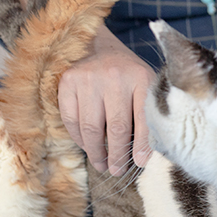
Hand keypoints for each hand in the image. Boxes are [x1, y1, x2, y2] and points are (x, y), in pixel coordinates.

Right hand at [58, 27, 155, 174]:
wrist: (99, 45)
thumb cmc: (128, 75)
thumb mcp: (145, 88)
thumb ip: (148, 116)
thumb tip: (143, 158)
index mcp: (141, 78)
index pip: (144, 118)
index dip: (142, 145)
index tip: (140, 164)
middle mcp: (115, 77)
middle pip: (116, 127)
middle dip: (117, 155)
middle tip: (117, 171)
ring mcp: (89, 78)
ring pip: (91, 128)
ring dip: (96, 152)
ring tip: (102, 164)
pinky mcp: (68, 81)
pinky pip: (71, 119)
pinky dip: (79, 138)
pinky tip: (87, 146)